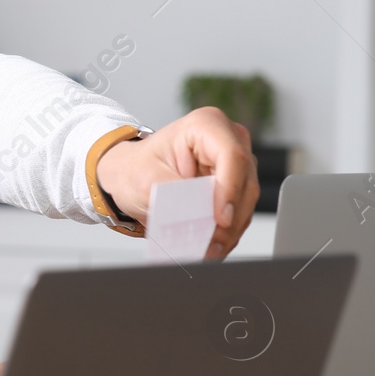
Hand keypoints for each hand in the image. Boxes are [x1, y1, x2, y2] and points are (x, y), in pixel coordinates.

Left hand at [94, 107, 260, 259]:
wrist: (129, 176)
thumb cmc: (135, 169)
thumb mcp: (148, 181)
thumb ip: (179, 196)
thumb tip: (202, 218)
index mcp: (205, 125)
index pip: (231, 157)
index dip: (229, 191)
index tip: (219, 218)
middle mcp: (227, 140)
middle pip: (244, 183)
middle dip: (229, 218)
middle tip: (209, 243)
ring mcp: (235, 163)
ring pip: (245, 201)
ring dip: (229, 230)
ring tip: (207, 250)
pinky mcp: (235, 185)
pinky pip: (239, 212)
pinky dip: (226, 232)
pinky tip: (210, 245)